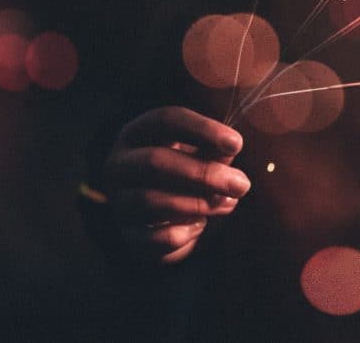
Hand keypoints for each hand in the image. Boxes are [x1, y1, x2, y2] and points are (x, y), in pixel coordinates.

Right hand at [103, 106, 249, 263]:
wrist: (166, 216)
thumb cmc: (189, 171)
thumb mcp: (202, 153)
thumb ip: (215, 150)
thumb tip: (228, 153)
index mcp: (138, 133)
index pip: (165, 120)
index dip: (202, 130)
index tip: (236, 144)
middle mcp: (120, 164)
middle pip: (154, 161)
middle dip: (203, 173)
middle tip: (241, 184)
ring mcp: (119, 201)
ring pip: (150, 201)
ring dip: (196, 204)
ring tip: (226, 204)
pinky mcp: (127, 236)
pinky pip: (153, 238)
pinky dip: (183, 233)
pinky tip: (200, 225)